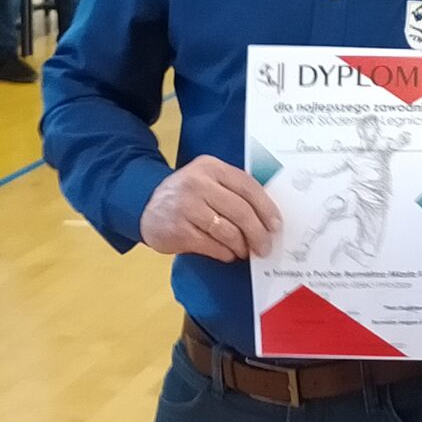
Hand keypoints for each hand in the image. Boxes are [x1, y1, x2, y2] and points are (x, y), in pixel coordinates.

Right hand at [139, 155, 279, 260]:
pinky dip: (226, 253)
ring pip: (228, 232)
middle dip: (258, 233)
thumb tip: (267, 217)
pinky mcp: (178, 230)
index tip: (276, 225)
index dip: (266, 208)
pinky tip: (228, 253)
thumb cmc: (187, 195)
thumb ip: (233, 190)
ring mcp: (186, 207)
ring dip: (242, 246)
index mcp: (211, 168)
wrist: (145, 204)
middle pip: (241, 212)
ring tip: (245, 251)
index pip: (248, 187)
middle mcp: (198, 184)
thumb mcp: (208, 180)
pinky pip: (213, 246)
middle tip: (265, 247)